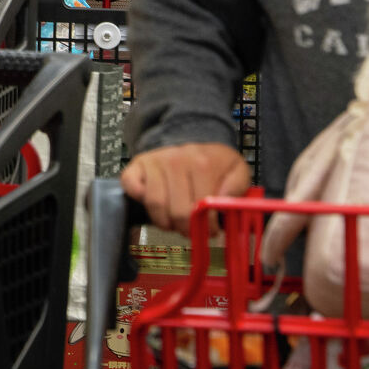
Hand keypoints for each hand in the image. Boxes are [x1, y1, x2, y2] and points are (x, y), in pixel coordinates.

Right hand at [121, 143, 252, 232]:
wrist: (191, 136)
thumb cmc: (214, 161)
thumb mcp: (237, 171)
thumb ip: (237, 188)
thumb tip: (223, 205)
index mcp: (202, 164)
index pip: (200, 208)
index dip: (206, 227)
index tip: (210, 232)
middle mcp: (175, 160)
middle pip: (176, 211)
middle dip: (185, 229)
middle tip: (191, 231)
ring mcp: (154, 161)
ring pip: (154, 204)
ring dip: (165, 221)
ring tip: (174, 221)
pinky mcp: (137, 164)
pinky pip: (131, 187)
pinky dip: (138, 200)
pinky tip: (155, 205)